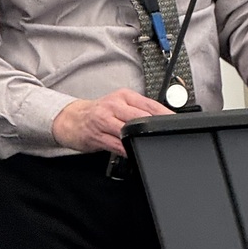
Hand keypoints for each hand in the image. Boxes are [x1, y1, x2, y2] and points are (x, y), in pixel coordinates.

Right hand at [52, 89, 173, 155]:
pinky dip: (127, 149)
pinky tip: (134, 152)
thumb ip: (138, 109)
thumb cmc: (99, 112)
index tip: (175, 121)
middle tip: (167, 134)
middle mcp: (114, 106)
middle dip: (155, 127)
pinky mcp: (96, 136)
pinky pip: (116, 145)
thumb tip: (162, 118)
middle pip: (140, 117)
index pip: (149, 104)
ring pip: (128, 131)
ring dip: (141, 139)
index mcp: (123, 96)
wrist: (71, 119)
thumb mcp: (119, 104)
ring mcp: (104, 121)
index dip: (164, 114)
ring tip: (153, 144)